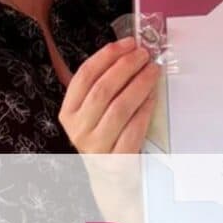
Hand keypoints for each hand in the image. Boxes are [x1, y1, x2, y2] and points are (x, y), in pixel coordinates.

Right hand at [60, 36, 159, 153]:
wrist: (110, 180)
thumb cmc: (105, 136)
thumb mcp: (93, 112)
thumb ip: (103, 84)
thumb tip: (129, 50)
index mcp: (68, 112)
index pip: (84, 75)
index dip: (107, 55)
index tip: (128, 42)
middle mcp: (78, 130)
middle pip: (103, 89)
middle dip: (126, 66)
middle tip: (145, 54)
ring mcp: (96, 147)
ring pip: (120, 107)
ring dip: (139, 84)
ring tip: (153, 70)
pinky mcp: (117, 161)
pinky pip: (134, 129)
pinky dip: (145, 109)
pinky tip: (153, 96)